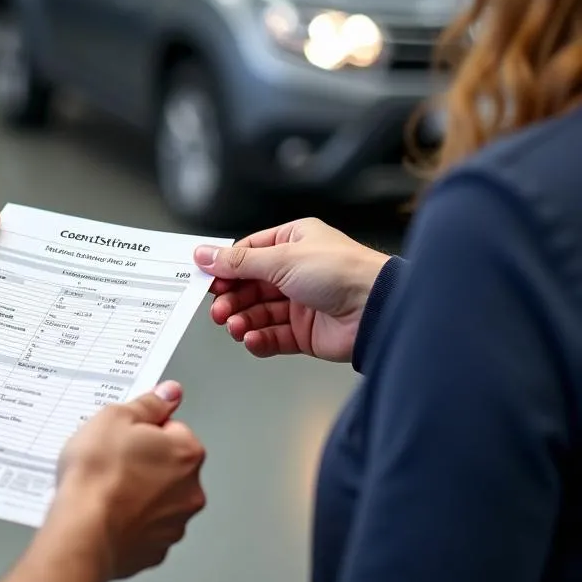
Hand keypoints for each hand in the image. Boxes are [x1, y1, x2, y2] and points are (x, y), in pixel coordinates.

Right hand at [55, 383, 205, 579]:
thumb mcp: (115, 418)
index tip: (122, 436)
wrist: (82, 532)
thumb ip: (149, 404)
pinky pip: (142, 529)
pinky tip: (105, 514)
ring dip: (136, 493)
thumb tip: (169, 394)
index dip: (143, 430)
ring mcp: (173, 525)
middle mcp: (190, 491)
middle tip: (110, 462)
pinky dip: (128, 522)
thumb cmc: (98, 475)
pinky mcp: (153, 552)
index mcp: (187, 453)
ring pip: (156, 499)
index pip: (172, 429)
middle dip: (143, 462)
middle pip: (168, 466)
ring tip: (103, 490)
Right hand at [194, 218, 389, 363]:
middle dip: (232, 298)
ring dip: (242, 320)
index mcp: (294, 242)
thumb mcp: (281, 258)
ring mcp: (301, 302)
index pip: (249, 253)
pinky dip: (259, 339)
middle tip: (218, 308)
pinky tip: (251, 338)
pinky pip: (273, 336)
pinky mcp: (305, 332)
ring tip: (234, 326)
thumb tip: (206, 255)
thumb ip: (238, 262)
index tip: (206, 279)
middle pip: (250, 286)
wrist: (375, 309)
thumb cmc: (341, 272)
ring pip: (259, 313)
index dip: (226, 268)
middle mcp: (297, 271)